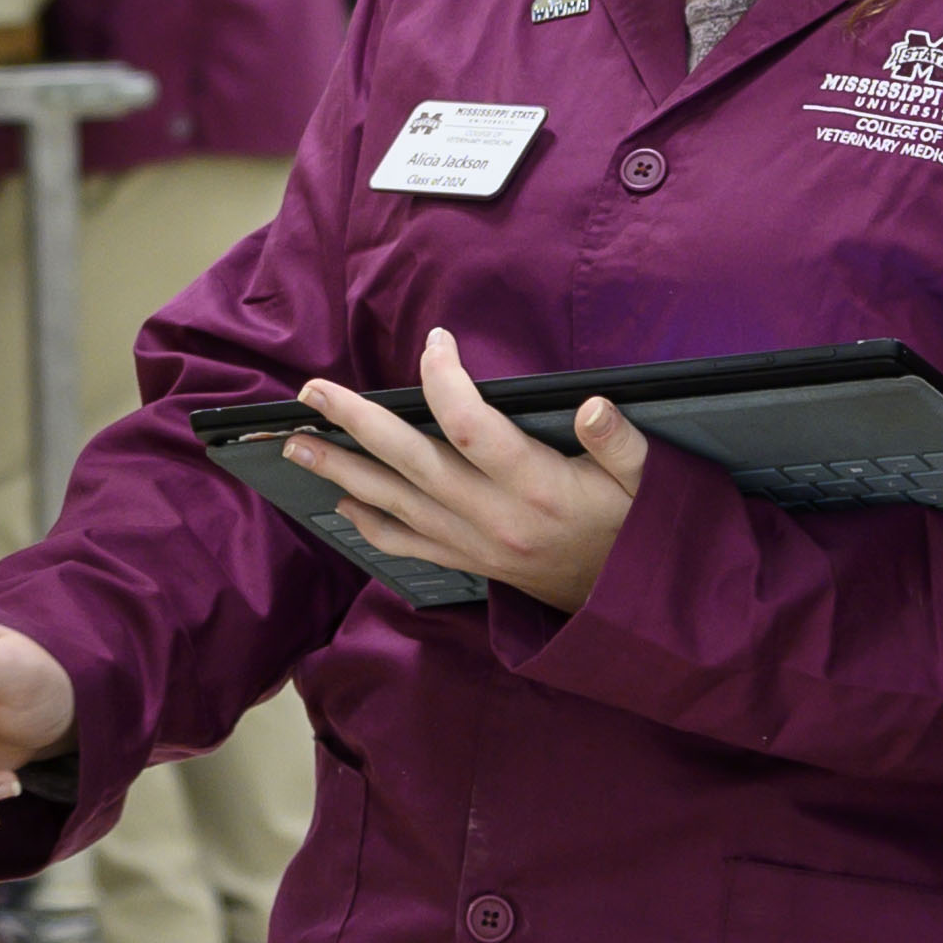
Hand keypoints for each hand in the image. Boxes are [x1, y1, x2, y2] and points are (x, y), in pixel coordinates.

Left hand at [284, 327, 644, 613]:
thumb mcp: (645, 479)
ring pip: (395, 504)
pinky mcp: (466, 561)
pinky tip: (340, 499)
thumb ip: (621, 440)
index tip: (436, 341)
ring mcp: (474, 544)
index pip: (474, 428)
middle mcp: (495, 518)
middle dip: (356, 424)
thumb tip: (594, 405)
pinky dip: (367, 521)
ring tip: (296, 443)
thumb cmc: (632, 524)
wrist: (624, 600)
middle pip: (412, 463)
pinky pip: (405, 543)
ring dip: (342, 472)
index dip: (446, 382)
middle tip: (311, 394)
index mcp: (538, 487)